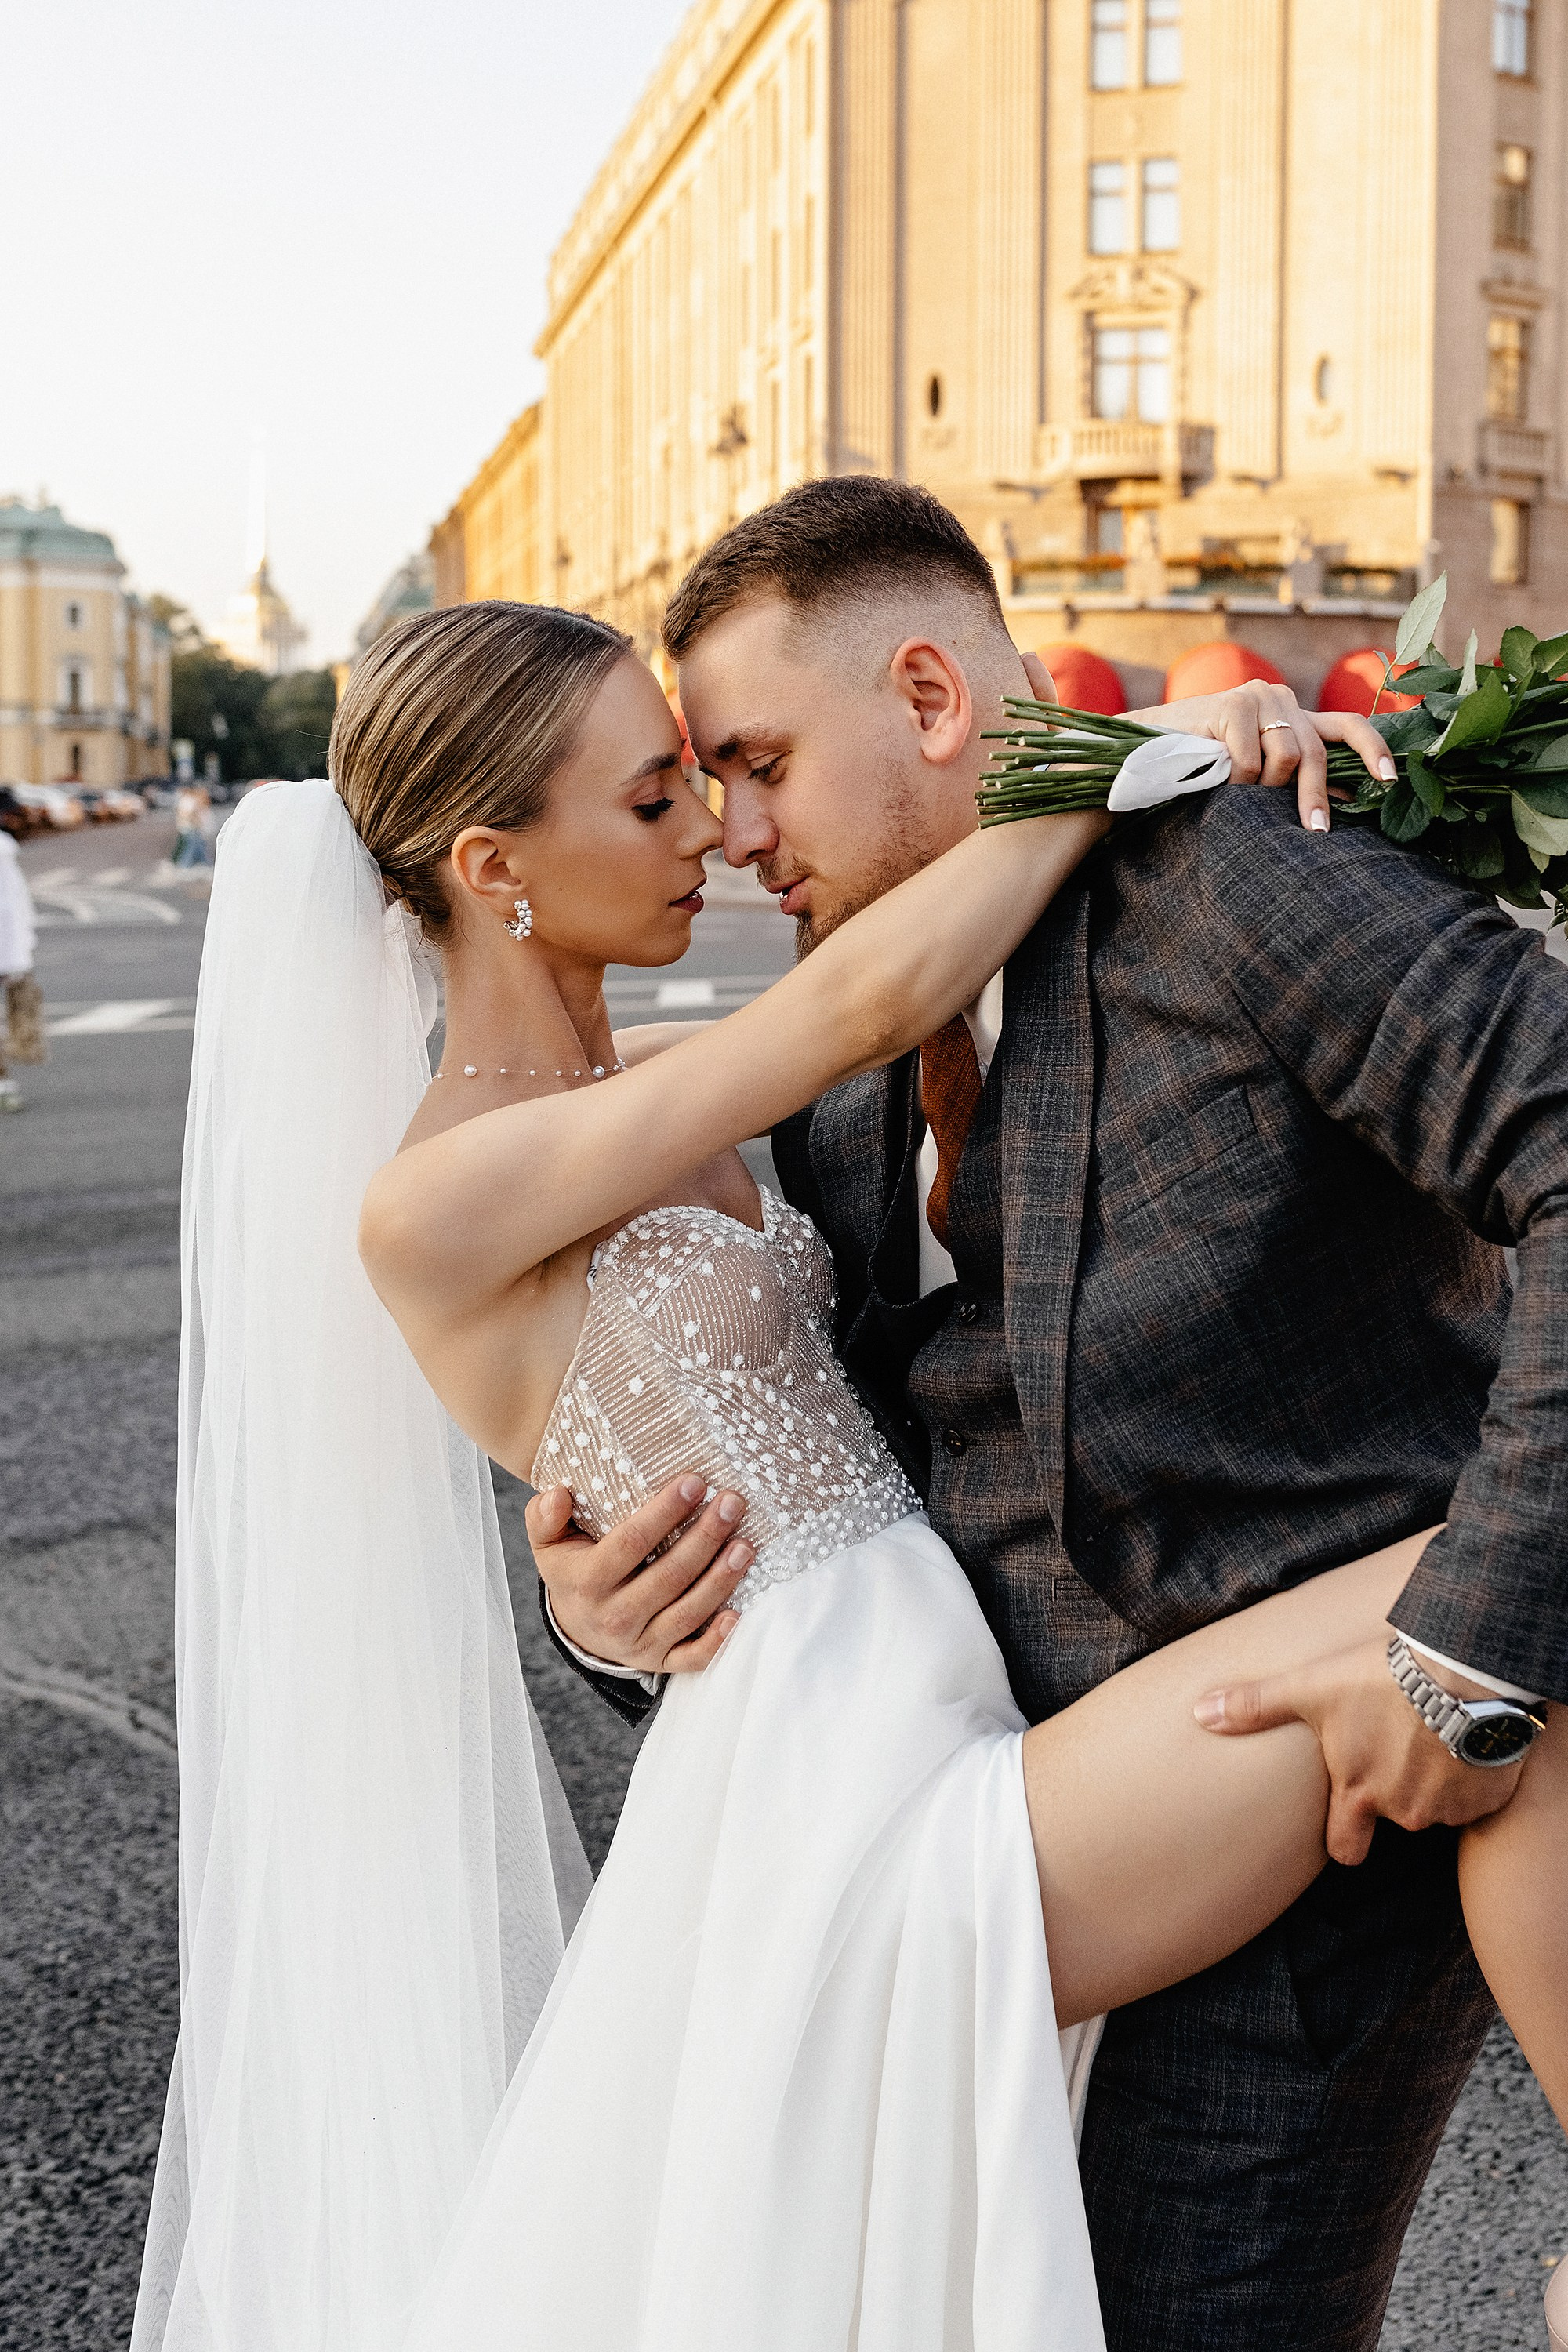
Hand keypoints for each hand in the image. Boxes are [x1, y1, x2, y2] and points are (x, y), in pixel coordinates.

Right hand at [527, 1474, 751, 1676]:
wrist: (576, 1626)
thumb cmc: (572, 1568)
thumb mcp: (549, 1542)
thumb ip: (546, 1516)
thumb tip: (559, 1493)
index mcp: (587, 1581)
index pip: (631, 1543)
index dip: (664, 1512)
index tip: (694, 1481)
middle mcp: (614, 1616)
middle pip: (669, 1576)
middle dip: (705, 1537)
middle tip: (733, 1502)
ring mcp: (639, 1643)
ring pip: (687, 1613)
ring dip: (721, 1580)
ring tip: (746, 1545)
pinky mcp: (660, 1661)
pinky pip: (693, 1657)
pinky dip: (717, 1640)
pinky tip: (738, 1613)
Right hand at [1124, 680, 1396, 834]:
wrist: (1140, 749)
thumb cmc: (1197, 767)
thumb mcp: (1253, 770)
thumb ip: (1292, 775)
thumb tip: (1346, 803)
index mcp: (1292, 713)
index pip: (1348, 725)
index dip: (1374, 751)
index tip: (1390, 780)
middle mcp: (1280, 697)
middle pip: (1316, 752)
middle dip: (1315, 797)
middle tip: (1315, 833)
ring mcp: (1257, 697)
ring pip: (1286, 758)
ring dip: (1262, 789)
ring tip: (1233, 792)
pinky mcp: (1231, 706)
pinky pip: (1250, 762)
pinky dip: (1235, 783)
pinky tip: (1213, 780)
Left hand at [1195, 1637, 1522, 1864]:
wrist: (1459, 1671)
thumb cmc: (1379, 1678)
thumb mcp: (1310, 1688)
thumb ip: (1255, 1706)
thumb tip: (1198, 1714)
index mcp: (1357, 1793)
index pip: (1344, 1849)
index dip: (1345, 1838)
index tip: (1350, 1816)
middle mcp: (1402, 1812)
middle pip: (1394, 1817)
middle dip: (1395, 1792)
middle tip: (1397, 1747)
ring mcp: (1447, 1808)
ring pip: (1435, 1804)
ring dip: (1433, 1778)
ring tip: (1430, 1731)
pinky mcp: (1486, 1798)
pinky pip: (1476, 1795)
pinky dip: (1470, 1774)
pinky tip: (1462, 1737)